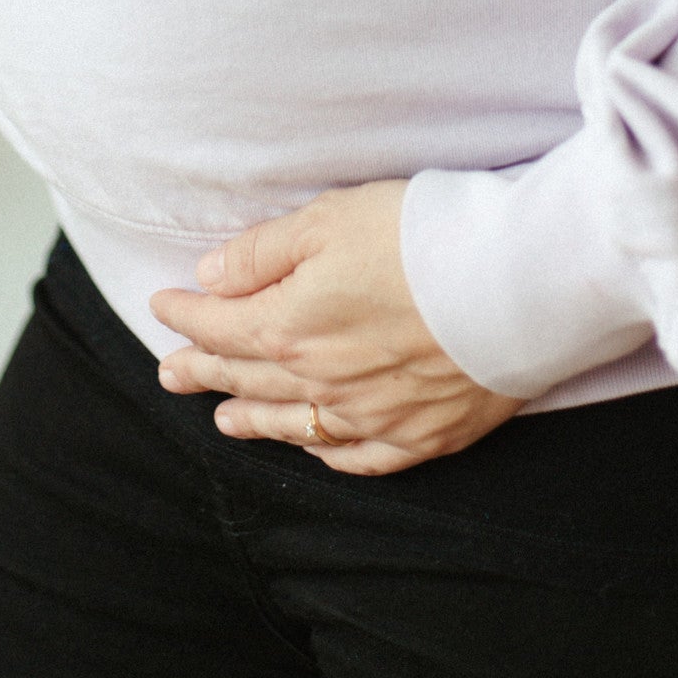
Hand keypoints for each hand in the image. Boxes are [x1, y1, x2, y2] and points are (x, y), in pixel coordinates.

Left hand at [149, 182, 523, 475]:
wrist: (518, 283)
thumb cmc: (422, 238)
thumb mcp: (328, 219)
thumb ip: (263, 253)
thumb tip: (210, 278)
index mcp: (290, 326)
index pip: (220, 325)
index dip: (185, 315)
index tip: (160, 305)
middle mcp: (323, 381)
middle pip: (247, 377)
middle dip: (203, 371)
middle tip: (170, 375)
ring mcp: (374, 414)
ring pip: (296, 425)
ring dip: (252, 420)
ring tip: (223, 422)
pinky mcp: (425, 432)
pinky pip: (361, 457)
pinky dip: (329, 455)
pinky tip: (315, 449)